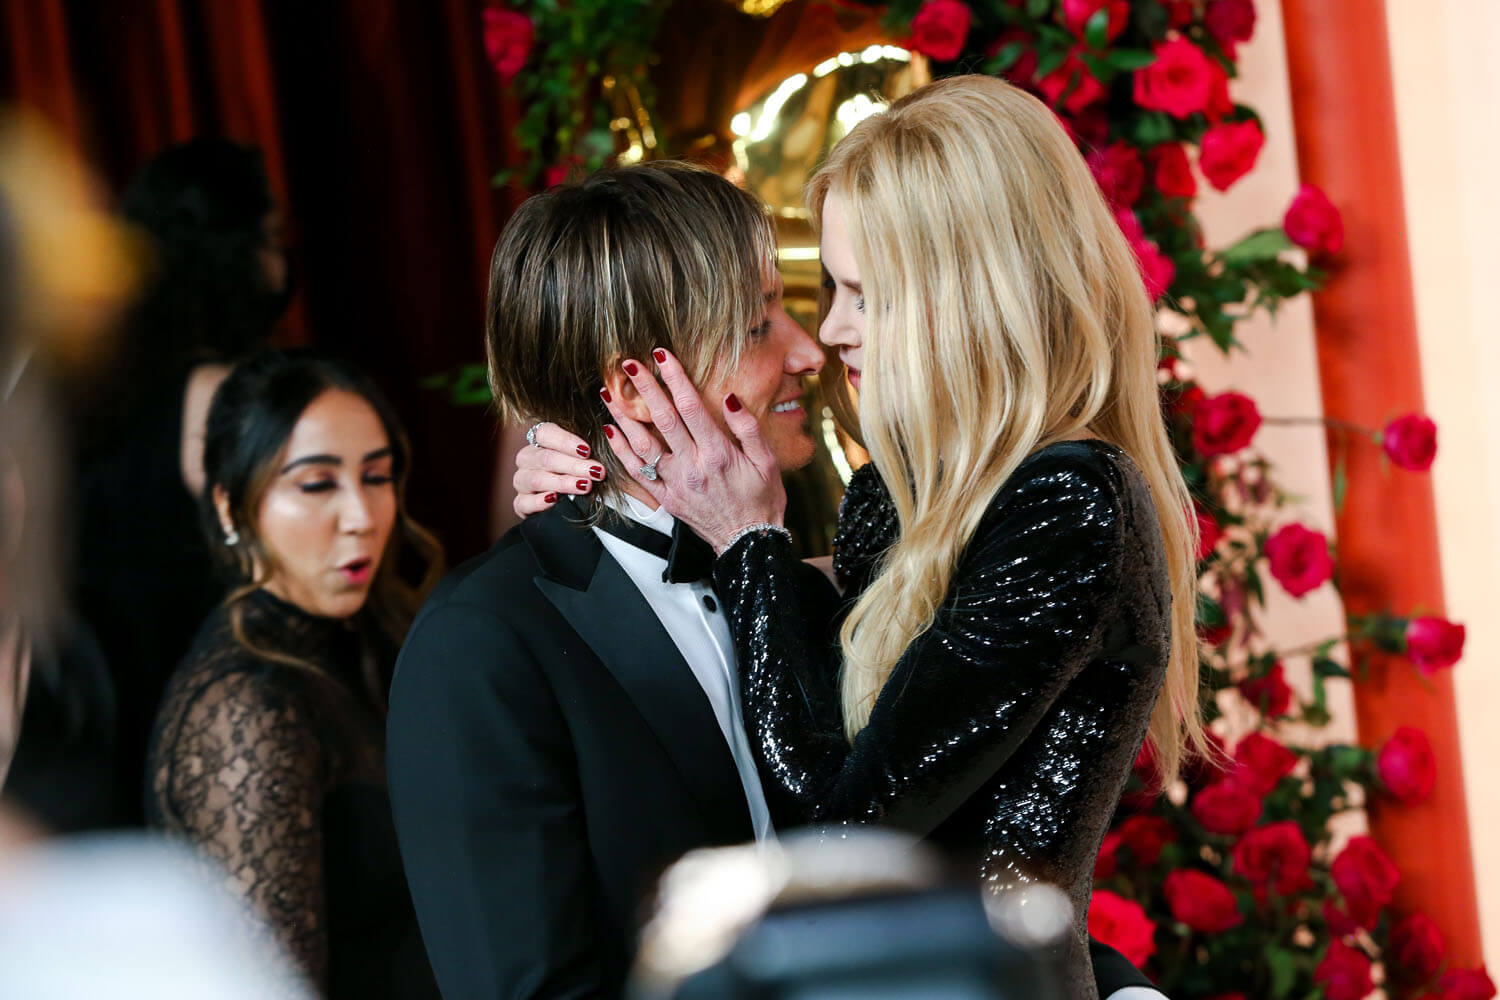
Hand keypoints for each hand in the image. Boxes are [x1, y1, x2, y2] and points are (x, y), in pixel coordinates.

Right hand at [512, 421, 604, 518]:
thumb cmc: (579, 473)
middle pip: (545, 457)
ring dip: (563, 482)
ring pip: (536, 479)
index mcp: (541, 441)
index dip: (565, 441)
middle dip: (574, 465)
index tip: (587, 450)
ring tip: (585, 486)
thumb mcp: (585, 458)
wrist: (565, 505)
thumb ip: (590, 449)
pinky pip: (523, 502)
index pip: (545, 432)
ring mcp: (521, 481)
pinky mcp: (520, 503)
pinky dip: (539, 501)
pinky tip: (554, 500)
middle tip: (597, 472)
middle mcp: (528, 458)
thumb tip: (609, 434)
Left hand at [599, 348, 785, 552]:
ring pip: (642, 445)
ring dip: (623, 417)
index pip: (691, 407)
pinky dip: (622, 451)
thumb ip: (747, 428)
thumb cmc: (762, 498)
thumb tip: (730, 398)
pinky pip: (638, 473)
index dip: (675, 378)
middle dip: (644, 388)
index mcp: (717, 453)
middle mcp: (692, 466)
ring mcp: (675, 484)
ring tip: (608, 392)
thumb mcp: (767, 461)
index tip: (663, 355)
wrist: (748, 542)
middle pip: (663, 419)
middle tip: (628, 363)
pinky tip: (610, 430)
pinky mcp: (666, 498)